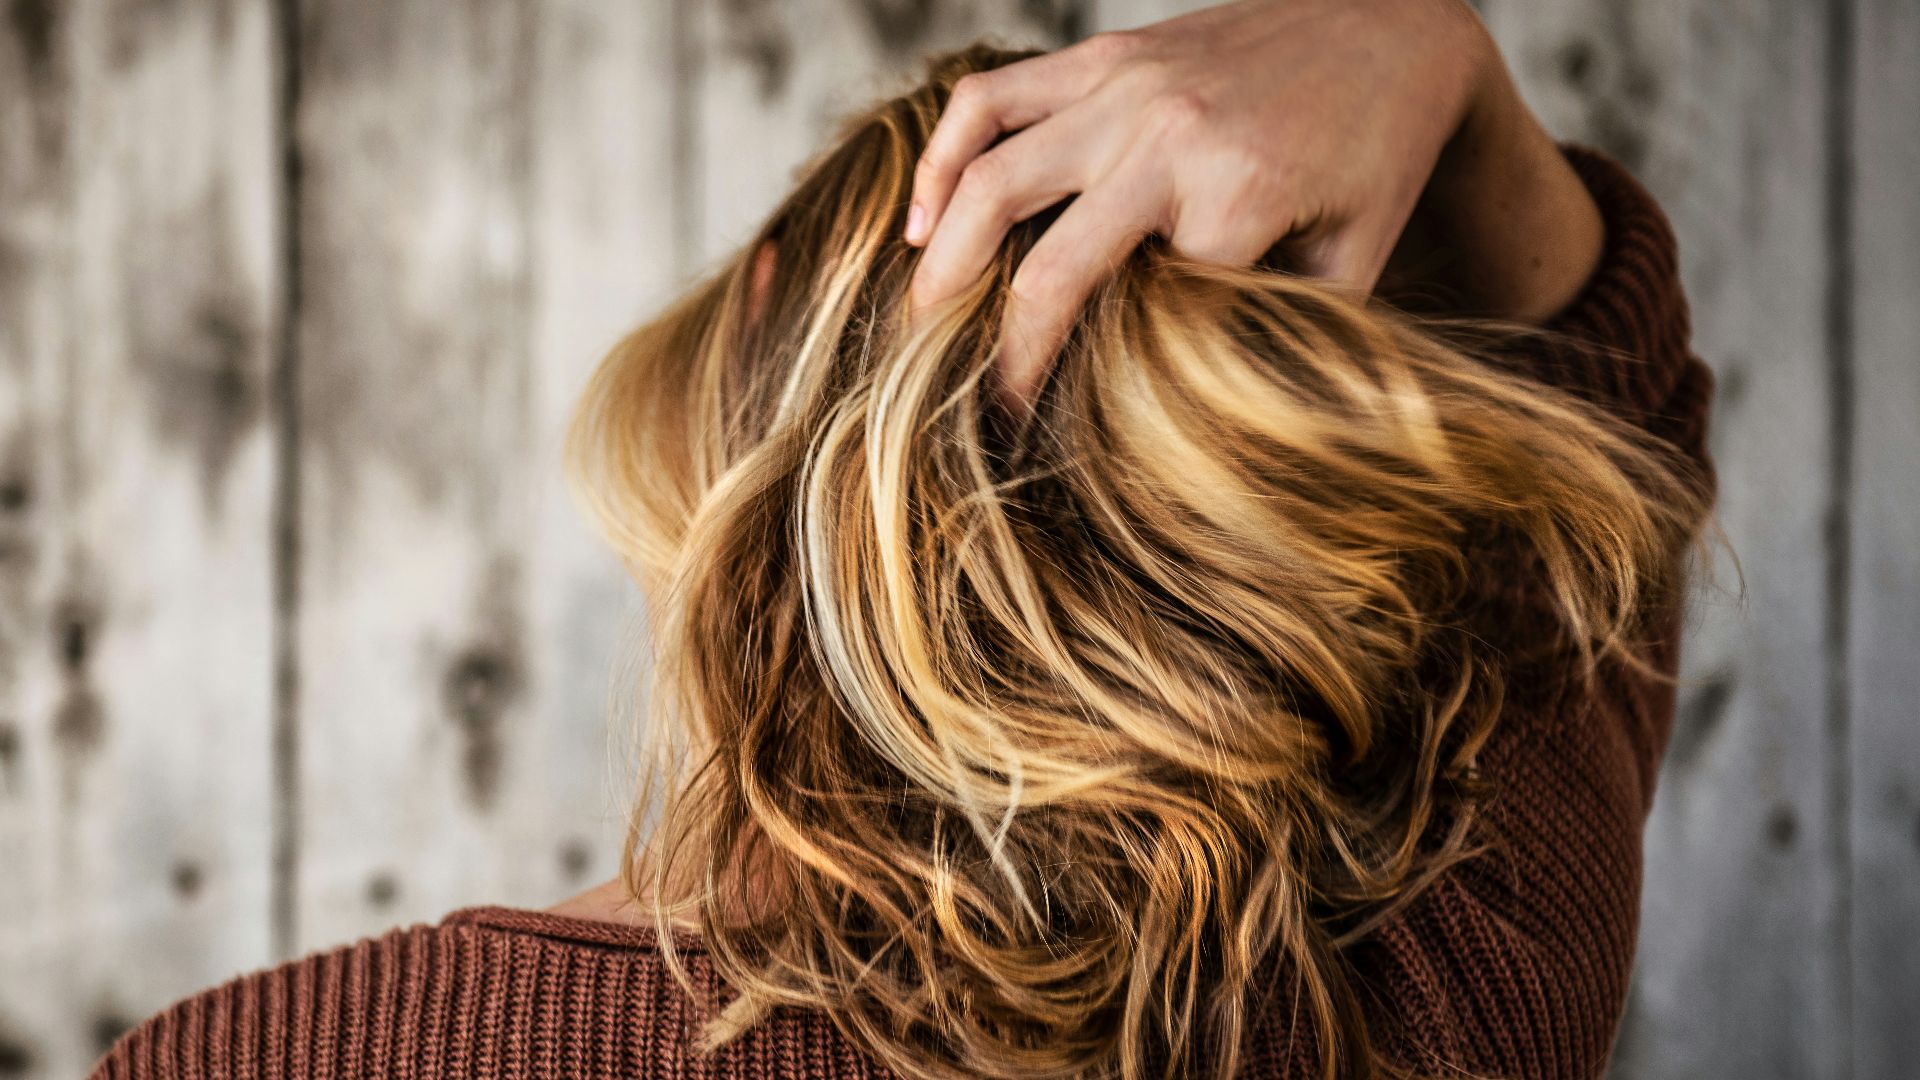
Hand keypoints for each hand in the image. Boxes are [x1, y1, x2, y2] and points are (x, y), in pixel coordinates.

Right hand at [904, 0, 1495, 404]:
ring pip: (990, 177)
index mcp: (1240, 194)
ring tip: (919, 326)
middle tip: (966, 412)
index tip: (1061, 440)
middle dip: (999, 355)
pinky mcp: (1101, 55)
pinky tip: (919, 220)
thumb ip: (1279, 334)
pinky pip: (989, 99)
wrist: (1394, 24)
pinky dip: (940, 160)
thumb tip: (1203, 418)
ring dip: (942, 263)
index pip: (1141, 321)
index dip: (1096, 387)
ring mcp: (1123, 85)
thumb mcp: (1356, 263)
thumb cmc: (1378, 156)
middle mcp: (1169, 134)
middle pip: (1045, 266)